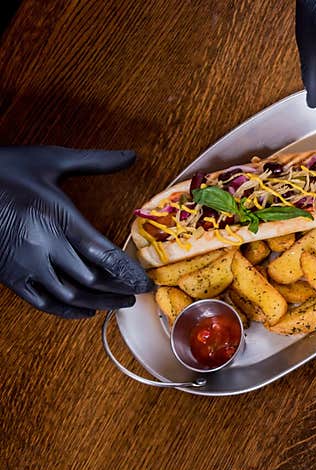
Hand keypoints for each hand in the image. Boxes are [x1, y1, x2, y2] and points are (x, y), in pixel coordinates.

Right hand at [0, 146, 152, 318]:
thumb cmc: (5, 169)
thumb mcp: (52, 160)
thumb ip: (95, 162)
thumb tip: (132, 155)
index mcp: (59, 219)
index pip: (105, 255)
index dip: (129, 274)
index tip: (145, 283)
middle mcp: (43, 247)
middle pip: (92, 280)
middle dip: (118, 289)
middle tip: (136, 293)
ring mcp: (25, 264)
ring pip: (70, 295)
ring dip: (98, 303)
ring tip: (118, 303)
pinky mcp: (9, 275)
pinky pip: (43, 302)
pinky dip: (67, 311)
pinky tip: (84, 310)